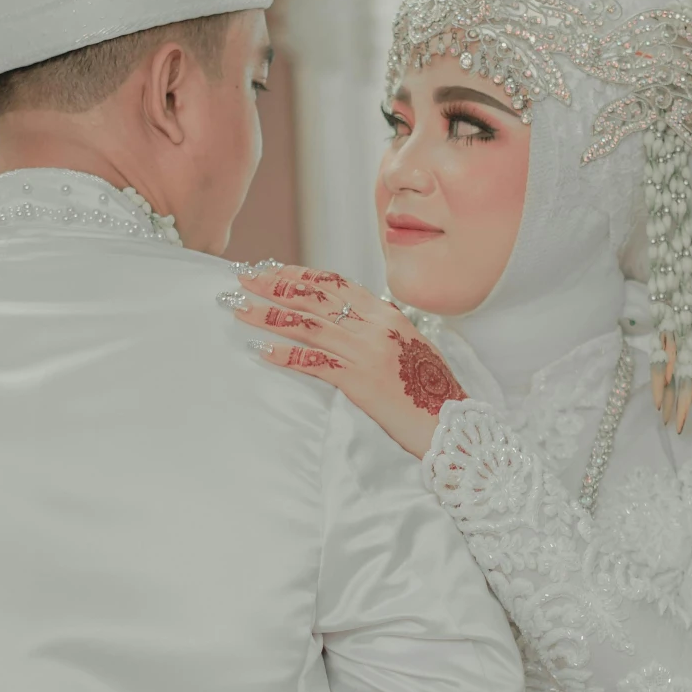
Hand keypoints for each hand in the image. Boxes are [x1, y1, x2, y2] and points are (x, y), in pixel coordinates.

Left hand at [224, 265, 465, 459]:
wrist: (450, 421)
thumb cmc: (428, 389)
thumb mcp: (406, 347)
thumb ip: (378, 329)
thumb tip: (350, 319)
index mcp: (386, 314)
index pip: (334, 283)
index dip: (299, 274)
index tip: (272, 269)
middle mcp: (375, 326)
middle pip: (316, 297)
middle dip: (276, 285)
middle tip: (244, 279)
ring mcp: (367, 351)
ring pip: (309, 326)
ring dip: (271, 316)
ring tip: (242, 310)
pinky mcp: (360, 380)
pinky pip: (315, 363)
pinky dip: (287, 356)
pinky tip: (264, 351)